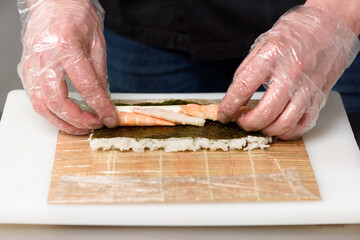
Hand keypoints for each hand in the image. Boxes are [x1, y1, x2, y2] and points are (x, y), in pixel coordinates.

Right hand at [17, 0, 117, 134]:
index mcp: (67, 48)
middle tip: (95, 125)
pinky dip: (50, 112)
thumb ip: (99, 73)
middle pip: (58, 102)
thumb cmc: (75, 15)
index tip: (110, 118)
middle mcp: (45, 58)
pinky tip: (64, 116)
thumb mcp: (97, 42)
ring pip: (41, 105)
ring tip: (80, 127)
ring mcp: (31, 64)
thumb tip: (103, 99)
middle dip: (79, 121)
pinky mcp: (26, 69)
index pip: (87, 87)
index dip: (101, 107)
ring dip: (62, 122)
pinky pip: (35, 98)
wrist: (54, 1)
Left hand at [218, 5, 359, 139]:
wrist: (330, 27)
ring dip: (266, 130)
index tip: (223, 114)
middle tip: (241, 121)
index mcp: (272, 57)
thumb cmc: (295, 33)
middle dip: (247, 124)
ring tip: (258, 125)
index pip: (243, 89)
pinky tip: (277, 127)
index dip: (228, 107)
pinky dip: (287, 132)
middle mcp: (291, 74)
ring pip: (285, 124)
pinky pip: (303, 125)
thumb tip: (234, 93)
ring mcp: (307, 88)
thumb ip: (248, 69)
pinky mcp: (319, 97)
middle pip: (265, 113)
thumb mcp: (264, 43)